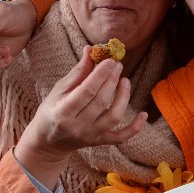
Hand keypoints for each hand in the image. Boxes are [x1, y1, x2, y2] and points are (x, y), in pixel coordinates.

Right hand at [15, 48, 146, 184]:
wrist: (49, 141)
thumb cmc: (52, 110)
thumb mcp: (59, 90)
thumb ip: (77, 72)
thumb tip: (91, 50)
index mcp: (63, 112)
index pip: (86, 91)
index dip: (100, 74)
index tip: (110, 60)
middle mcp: (77, 126)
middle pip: (101, 102)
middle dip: (111, 80)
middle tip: (118, 64)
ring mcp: (90, 136)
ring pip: (113, 117)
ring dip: (123, 97)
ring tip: (125, 81)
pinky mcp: (100, 142)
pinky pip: (121, 137)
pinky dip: (135, 127)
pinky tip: (144, 114)